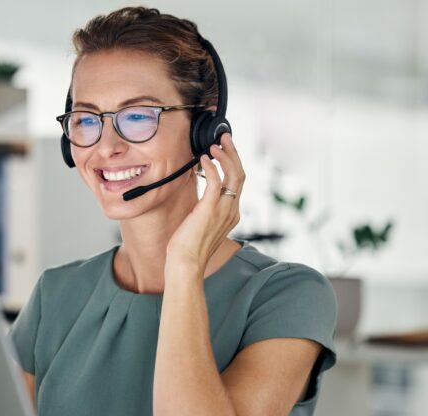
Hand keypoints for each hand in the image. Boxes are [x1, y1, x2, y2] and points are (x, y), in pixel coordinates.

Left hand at [166, 133, 245, 270]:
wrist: (186, 264)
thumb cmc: (188, 248)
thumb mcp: (200, 224)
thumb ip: (204, 208)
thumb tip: (198, 193)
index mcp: (231, 214)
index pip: (238, 183)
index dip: (233, 163)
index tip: (224, 150)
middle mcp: (232, 210)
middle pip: (240, 174)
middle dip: (233, 153)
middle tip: (224, 138)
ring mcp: (224, 210)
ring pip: (234, 175)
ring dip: (226, 156)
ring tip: (215, 145)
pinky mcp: (210, 209)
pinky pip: (216, 182)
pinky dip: (212, 167)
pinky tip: (204, 159)